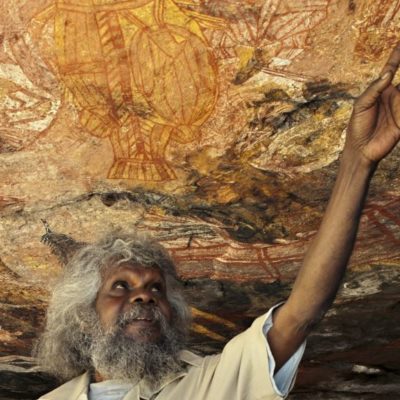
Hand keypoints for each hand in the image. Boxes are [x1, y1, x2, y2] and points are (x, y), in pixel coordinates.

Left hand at [346, 43, 399, 164]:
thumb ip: (374, 90)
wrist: (360, 150)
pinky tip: (399, 105)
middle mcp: (394, 96)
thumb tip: (388, 73)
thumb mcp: (361, 106)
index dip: (397, 55)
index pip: (391, 69)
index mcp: (381, 91)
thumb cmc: (357, 127)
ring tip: (397, 95)